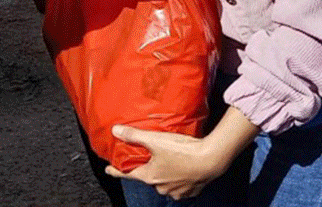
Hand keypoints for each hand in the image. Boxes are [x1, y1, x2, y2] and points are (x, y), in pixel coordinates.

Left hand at [105, 126, 228, 199]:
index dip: (117, 171)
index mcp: (150, 177)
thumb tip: (116, 130)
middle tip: (153, 156)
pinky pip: (181, 185)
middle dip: (149, 168)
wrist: (211, 160)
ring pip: (165, 182)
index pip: (128, 174)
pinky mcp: (190, 190)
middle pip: (149, 177)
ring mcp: (176, 191)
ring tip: (172, 158)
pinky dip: (180, 177)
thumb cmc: (184, 151)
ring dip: (166, 172)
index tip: (109, 170)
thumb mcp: (155, 139)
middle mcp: (161, 187)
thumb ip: (135, 135)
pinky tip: (184, 166)